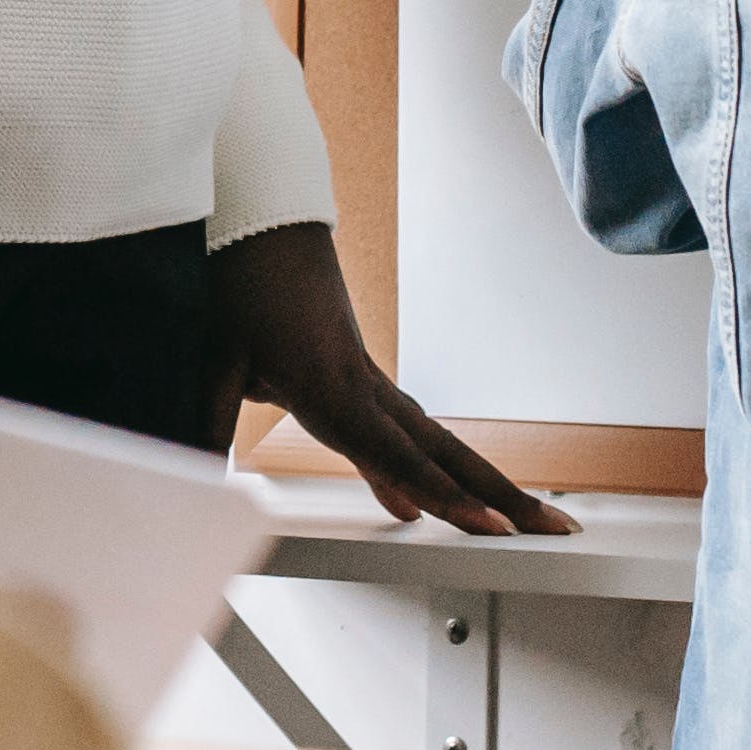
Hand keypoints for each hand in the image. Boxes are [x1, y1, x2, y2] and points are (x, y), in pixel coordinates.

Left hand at [203, 224, 569, 535]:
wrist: (259, 219)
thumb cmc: (238, 282)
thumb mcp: (213, 354)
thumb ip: (208, 420)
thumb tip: (196, 478)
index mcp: (331, 385)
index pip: (394, 453)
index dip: (440, 494)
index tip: (487, 527)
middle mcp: (363, 386)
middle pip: (442, 452)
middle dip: (500, 495)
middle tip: (554, 530)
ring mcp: (368, 381)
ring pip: (439, 441)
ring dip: (486, 481)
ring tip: (535, 519)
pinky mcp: (360, 378)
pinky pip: (411, 429)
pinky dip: (437, 465)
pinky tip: (432, 504)